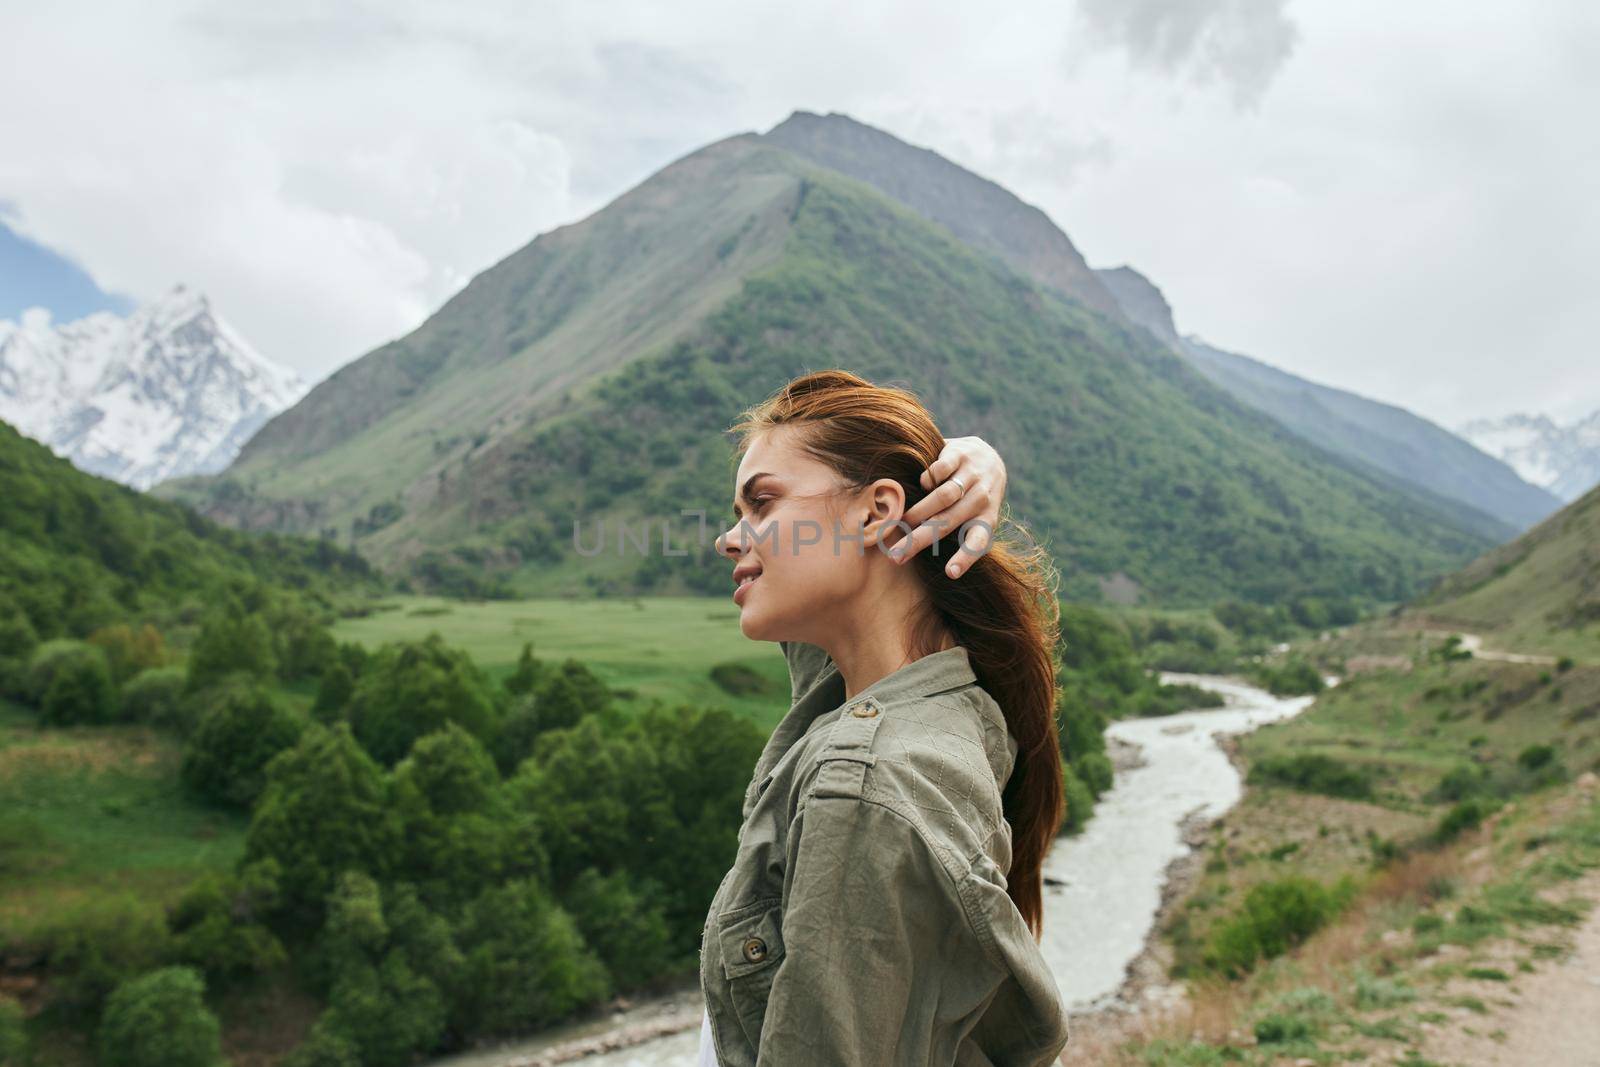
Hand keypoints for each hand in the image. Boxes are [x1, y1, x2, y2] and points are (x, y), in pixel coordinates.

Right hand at [890, 435, 1005, 578]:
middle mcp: (981, 498)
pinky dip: (927, 480)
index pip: (978, 541)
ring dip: (919, 510)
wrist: (988, 456)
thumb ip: (960, 534)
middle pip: (947, 522)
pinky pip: (940, 470)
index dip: (965, 558)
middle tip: (896, 555)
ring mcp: (972, 475)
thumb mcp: (977, 515)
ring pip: (943, 496)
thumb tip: (931, 561)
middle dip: (919, 540)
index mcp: (987, 518)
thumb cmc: (974, 496)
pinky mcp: (960, 454)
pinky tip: (922, 486)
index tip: (950, 573)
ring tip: (903, 521)